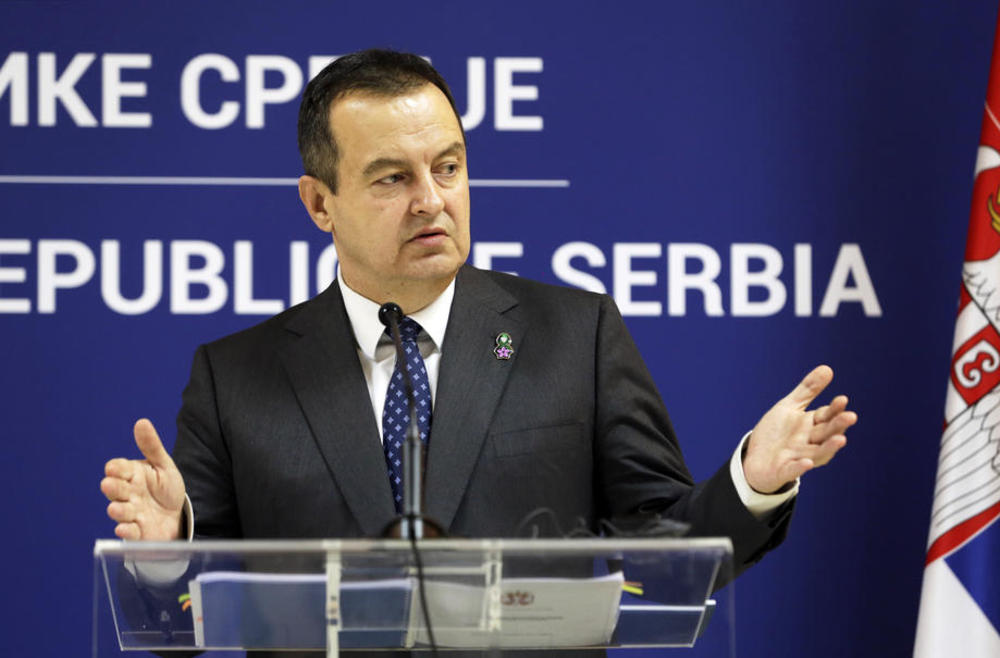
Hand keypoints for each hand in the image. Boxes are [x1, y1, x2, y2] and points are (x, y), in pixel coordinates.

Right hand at [101, 419, 185, 539]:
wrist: (176, 515)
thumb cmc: (166, 488)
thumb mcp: (163, 465)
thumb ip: (152, 446)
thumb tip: (141, 422)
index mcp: (132, 475)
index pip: (118, 469)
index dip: (116, 469)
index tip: (115, 468)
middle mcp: (127, 494)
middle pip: (115, 489)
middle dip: (113, 488)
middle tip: (109, 485)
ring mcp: (131, 513)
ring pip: (120, 511)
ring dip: (118, 510)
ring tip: (117, 508)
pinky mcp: (137, 532)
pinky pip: (129, 533)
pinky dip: (126, 532)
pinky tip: (125, 529)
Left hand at [743, 365, 856, 493]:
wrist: (755, 459)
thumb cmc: (776, 433)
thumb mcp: (789, 407)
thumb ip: (808, 391)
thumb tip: (828, 368)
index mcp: (811, 426)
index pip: (826, 416)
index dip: (834, 409)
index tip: (842, 399)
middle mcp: (809, 442)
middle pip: (826, 433)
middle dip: (838, 425)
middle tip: (850, 416)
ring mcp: (798, 457)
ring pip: (817, 453)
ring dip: (829, 447)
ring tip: (841, 439)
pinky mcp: (784, 470)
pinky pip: (793, 470)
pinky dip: (801, 467)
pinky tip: (808, 464)